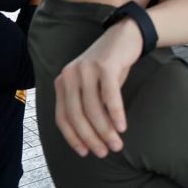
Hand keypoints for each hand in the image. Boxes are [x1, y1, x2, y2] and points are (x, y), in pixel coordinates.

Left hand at [54, 19, 142, 157]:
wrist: (125, 35)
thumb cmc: (109, 66)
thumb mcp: (92, 85)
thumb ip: (86, 105)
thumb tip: (92, 138)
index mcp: (62, 82)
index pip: (63, 117)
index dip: (73, 137)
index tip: (85, 152)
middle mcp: (70, 75)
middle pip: (77, 115)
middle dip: (91, 138)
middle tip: (104, 152)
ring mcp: (87, 69)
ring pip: (93, 108)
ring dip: (105, 130)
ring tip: (117, 144)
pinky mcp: (105, 66)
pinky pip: (109, 96)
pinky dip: (116, 114)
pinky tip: (122, 127)